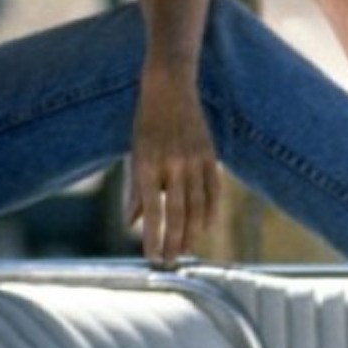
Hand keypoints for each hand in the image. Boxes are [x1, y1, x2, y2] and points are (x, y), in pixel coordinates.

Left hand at [126, 70, 220, 265]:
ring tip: (187, 250)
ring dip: (193, 231)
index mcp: (148, 164)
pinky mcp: (209, 154)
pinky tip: (207, 227)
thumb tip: (132, 223)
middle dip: (175, 241)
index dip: (153, 237)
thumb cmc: (146, 123)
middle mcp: (172, 164)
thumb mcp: (135, 153)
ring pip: (197, 205)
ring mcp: (194, 159)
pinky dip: (212, 211)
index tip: (152, 258)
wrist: (170, 87)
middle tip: (171, 261)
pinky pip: (214, 189)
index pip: (152, 211)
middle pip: (178, 212)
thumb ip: (135, 191)